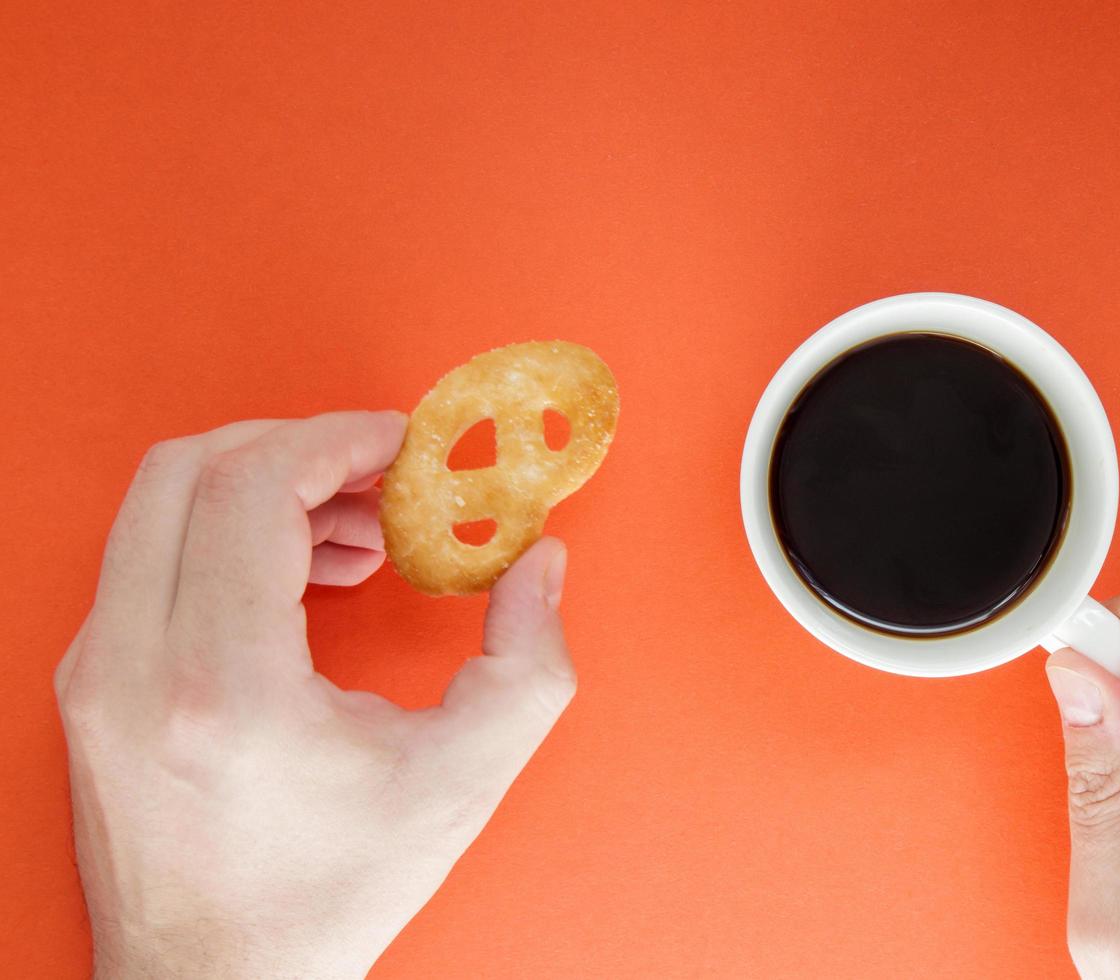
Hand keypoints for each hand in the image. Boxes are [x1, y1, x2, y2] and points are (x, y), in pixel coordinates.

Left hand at [54, 412, 576, 978]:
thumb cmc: (330, 889)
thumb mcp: (463, 780)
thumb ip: (530, 660)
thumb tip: (538, 560)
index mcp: (224, 688)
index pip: (252, 485)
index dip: (338, 438)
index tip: (401, 446)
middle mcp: (134, 670)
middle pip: (190, 468)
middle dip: (300, 448)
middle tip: (381, 479)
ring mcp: (96, 676)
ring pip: (158, 504)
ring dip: (262, 487)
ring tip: (357, 535)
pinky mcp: (90, 685)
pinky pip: (146, 556)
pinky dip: (223, 534)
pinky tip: (302, 574)